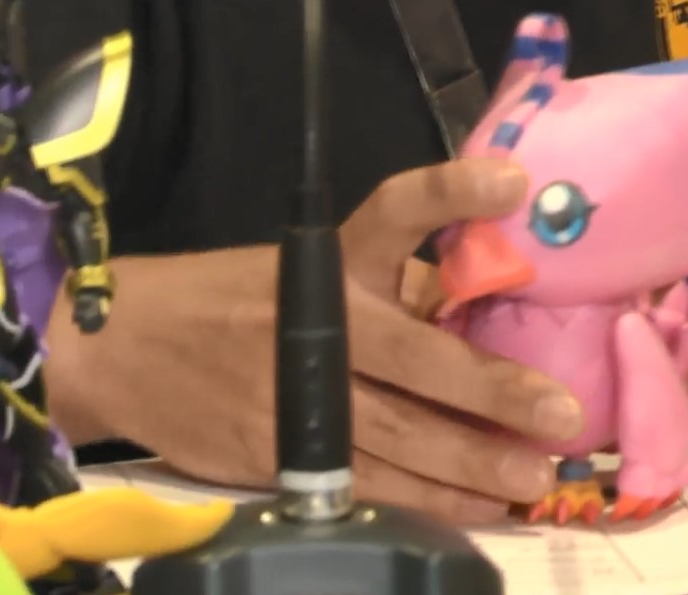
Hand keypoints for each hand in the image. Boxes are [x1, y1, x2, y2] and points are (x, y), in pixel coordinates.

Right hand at [42, 159, 581, 524]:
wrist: (125, 347)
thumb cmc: (238, 300)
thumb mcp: (308, 272)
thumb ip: (393, 290)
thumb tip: (485, 309)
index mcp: (331, 262)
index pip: (396, 210)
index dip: (452, 194)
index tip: (514, 183)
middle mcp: (319, 322)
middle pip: (416, 355)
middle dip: (492, 387)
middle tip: (562, 413)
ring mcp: (295, 395)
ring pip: (400, 434)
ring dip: (473, 460)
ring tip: (534, 478)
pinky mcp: (277, 455)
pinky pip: (369, 482)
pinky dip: (429, 498)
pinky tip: (480, 505)